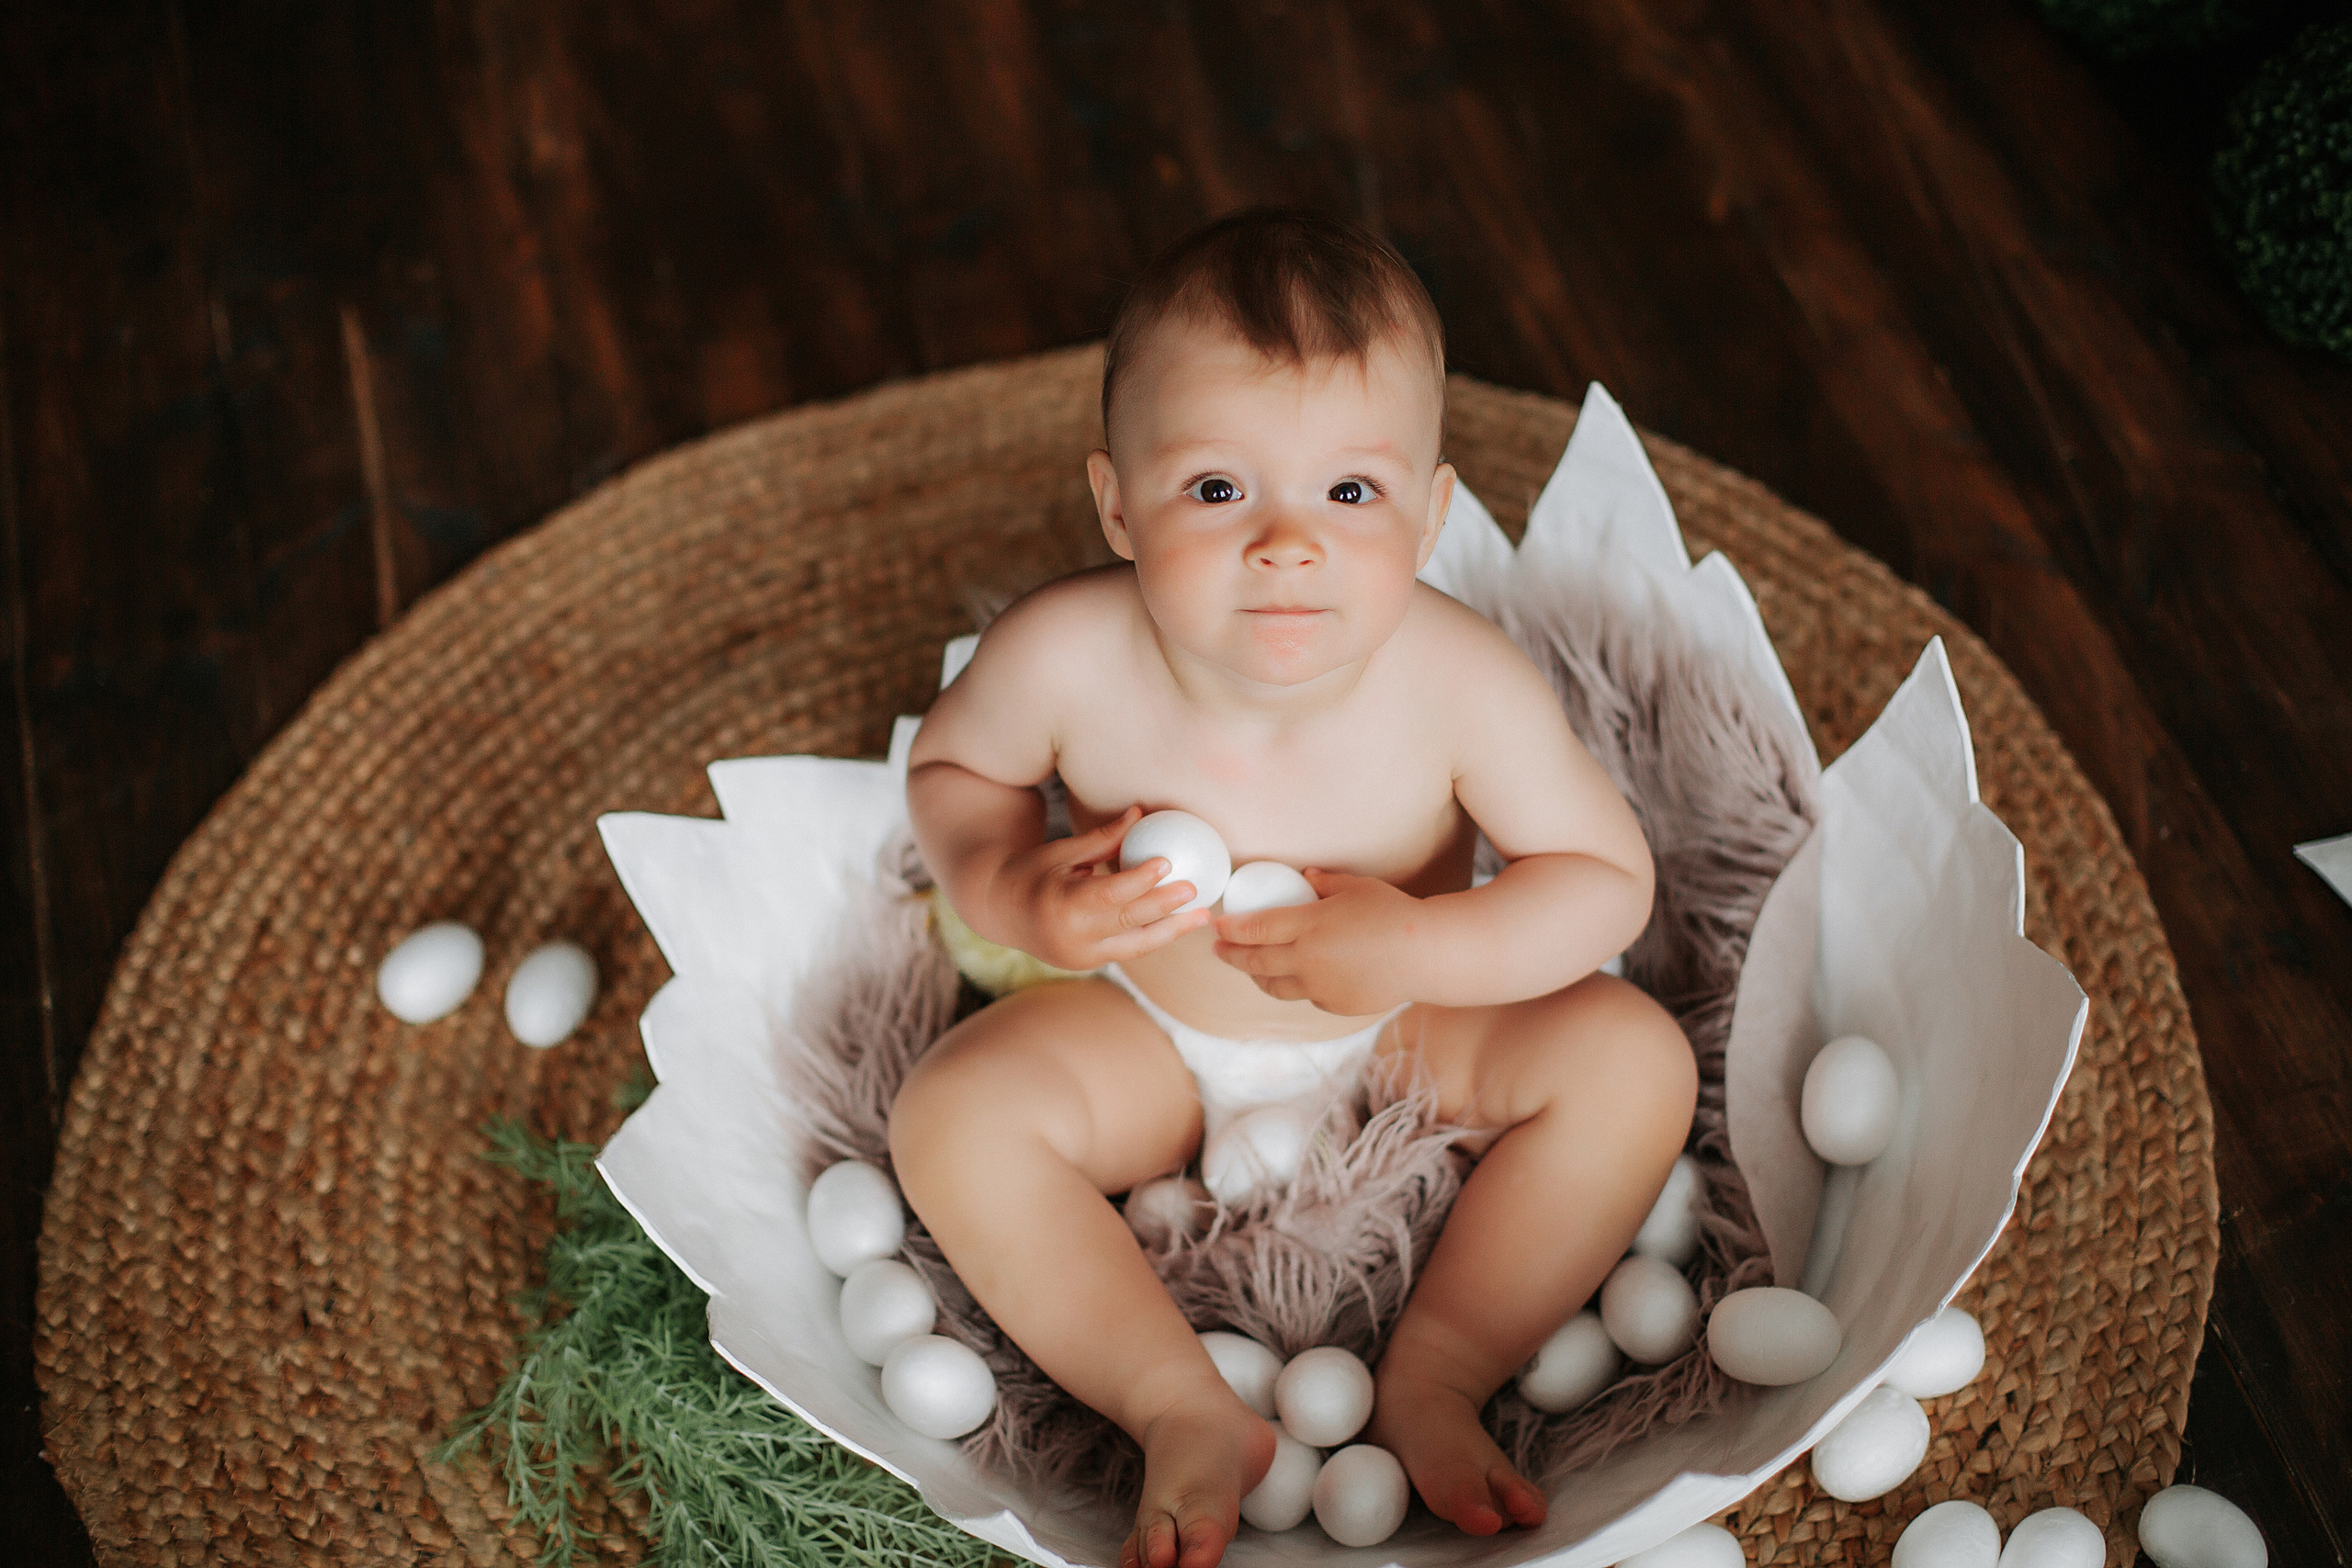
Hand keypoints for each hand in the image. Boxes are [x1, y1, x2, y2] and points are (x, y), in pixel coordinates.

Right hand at [992, 806, 1211, 970]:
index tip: (1167, 863)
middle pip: (1128, 922)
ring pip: (1137, 946)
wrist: (1000, 911)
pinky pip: (1129, 950)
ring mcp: (1081, 957)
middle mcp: (1073, 938)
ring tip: (1203, 916)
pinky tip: (1180, 923)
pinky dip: (1155, 936)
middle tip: (1195, 890)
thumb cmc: (1032, 872)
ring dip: (1173, 930)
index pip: (1109, 894)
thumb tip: (1140, 813)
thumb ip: (1103, 839)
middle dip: (1166, 907)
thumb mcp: (1062, 851)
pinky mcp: (1088, 964)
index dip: (1140, 880)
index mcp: (1061, 906)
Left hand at [1209, 869, 1419, 1013]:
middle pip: (1255, 962)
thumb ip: (1324, 882)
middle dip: (1230, 955)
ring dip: (1257, 976)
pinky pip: (1306, 996)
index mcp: (1309, 926)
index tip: (1216, 925)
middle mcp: (1307, 961)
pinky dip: (1296, 985)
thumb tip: (1303, 876)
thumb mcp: (1356, 887)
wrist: (1425, 955)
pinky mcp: (1334, 1005)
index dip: (1230, 928)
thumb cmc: (1392, 912)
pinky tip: (1298, 976)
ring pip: (1275, 986)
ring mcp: (1319, 988)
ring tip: (1250, 967)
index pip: (1255, 929)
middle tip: (1217, 948)